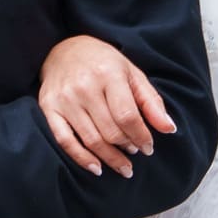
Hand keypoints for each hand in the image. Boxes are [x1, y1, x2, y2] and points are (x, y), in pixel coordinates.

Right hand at [40, 34, 169, 177]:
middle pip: (110, 131)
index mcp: (108, 74)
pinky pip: (65, 141)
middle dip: (127, 147)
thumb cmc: (103, 63)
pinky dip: (82, 159)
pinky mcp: (48, 108)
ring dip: (110, 158)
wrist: (63, 49)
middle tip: (134, 152)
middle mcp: (84, 87)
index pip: (127, 116)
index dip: (141, 137)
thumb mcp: (132, 74)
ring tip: (123, 166)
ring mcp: (64, 99)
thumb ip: (151, 101)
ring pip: (91, 140)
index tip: (148, 147)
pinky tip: (97, 168)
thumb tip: (169, 128)